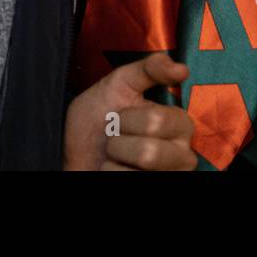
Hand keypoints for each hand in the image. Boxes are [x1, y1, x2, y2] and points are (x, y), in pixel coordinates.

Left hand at [64, 52, 196, 169]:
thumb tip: (183, 69)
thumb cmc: (99, 119)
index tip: (121, 116)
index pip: (161, 120)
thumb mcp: (120, 83)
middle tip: (115, 138)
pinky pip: (128, 182)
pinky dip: (110, 174)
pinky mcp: (158, 187)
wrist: (74, 153)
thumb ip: (151, 69)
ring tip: (114, 156)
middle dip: (119, 141)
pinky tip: (113, 171)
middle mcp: (182, 155)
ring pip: (140, 170)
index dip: (130, 118)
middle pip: (150, 152)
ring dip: (114, 160)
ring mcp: (169, 176)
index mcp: (178, 125)